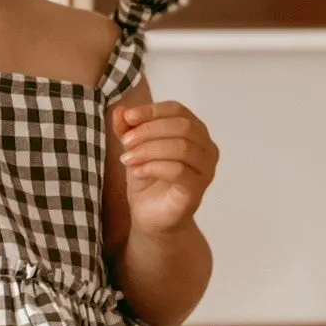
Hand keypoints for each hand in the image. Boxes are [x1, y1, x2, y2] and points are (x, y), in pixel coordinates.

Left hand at [113, 99, 217, 237]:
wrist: (150, 215)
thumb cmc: (147, 178)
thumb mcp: (133, 148)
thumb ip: (127, 130)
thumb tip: (119, 111)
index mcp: (194, 131)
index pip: (177, 110)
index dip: (152, 110)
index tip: (128, 117)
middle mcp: (206, 148)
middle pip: (182, 126)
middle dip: (149, 131)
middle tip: (125, 142)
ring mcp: (205, 170)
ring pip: (182, 147)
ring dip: (149, 150)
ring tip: (127, 159)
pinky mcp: (197, 190)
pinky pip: (179, 171)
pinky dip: (153, 167)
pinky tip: (137, 172)